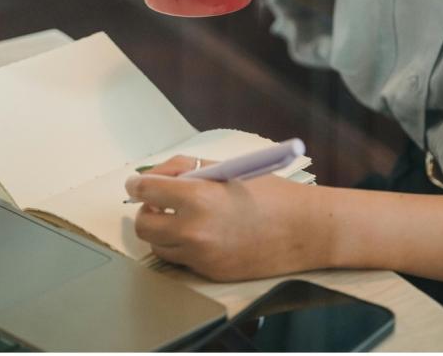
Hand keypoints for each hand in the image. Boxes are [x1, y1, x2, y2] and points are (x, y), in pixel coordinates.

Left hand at [125, 155, 328, 280]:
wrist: (305, 230)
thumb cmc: (271, 194)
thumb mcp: (226, 170)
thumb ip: (186, 170)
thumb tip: (153, 176)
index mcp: (198, 197)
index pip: (146, 191)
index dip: (138, 184)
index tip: (137, 183)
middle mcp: (194, 230)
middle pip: (144, 224)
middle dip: (147, 210)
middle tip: (158, 202)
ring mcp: (202, 256)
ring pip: (159, 246)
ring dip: (163, 230)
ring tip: (180, 218)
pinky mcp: (210, 273)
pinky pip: (181, 260)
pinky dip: (183, 247)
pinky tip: (200, 234)